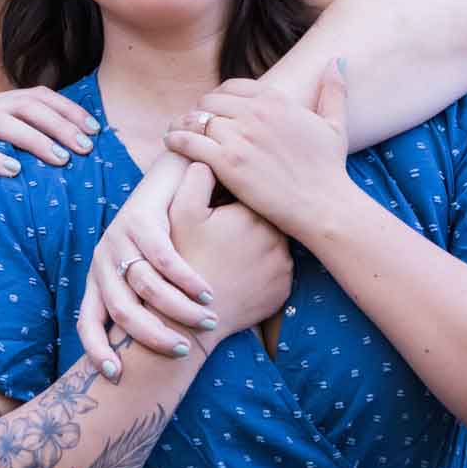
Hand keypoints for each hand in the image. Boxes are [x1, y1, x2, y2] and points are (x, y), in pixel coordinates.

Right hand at [0, 88, 99, 223]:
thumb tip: (68, 154)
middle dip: (61, 124)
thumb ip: (20, 145)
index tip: (96, 130)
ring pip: (1, 123)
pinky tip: (14, 171)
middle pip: (26, 105)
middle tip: (86, 148)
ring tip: (61, 160)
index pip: (38, 96)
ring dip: (36, 140)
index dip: (69, 110)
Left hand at [79, 156, 216, 377]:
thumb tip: (161, 353)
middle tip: (183, 350)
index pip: (86, 322)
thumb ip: (149, 306)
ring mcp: (119, 238)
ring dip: (178, 309)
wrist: (169, 177)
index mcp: (99, 279)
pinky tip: (208, 291)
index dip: (97, 351)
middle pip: (121, 311)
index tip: (117, 376)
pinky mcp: (140, 219)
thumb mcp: (148, 272)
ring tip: (206, 320)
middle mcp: (103, 260)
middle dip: (152, 336)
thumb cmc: (165, 234)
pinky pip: (164, 258)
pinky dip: (187, 279)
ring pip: (146, 286)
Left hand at [162, 64, 352, 239]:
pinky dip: (176, 140)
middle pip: (210, 101)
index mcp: (275, 100)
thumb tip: (335, 61)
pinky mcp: (227, 162)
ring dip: (183, 124)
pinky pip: (189, 141)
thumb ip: (333, 90)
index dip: (219, 97)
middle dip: (200, 112)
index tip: (213, 110)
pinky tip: (171, 144)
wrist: (324, 205)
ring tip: (176, 132)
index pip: (232, 86)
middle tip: (193, 124)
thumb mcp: (335, 124)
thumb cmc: (330, 169)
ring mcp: (239, 136)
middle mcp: (255, 112)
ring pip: (196, 119)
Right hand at [169, 166, 291, 341]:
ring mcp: (284, 264)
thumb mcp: (181, 212)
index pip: (255, 189)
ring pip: (276, 241)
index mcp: (254, 211)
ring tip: (232, 254)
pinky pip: (279, 269)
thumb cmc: (184, 258)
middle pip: (268, 215)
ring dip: (260, 242)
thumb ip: (197, 174)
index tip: (220, 207)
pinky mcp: (285, 288)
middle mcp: (277, 235)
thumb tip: (209, 152)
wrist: (192, 316)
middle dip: (250, 218)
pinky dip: (264, 268)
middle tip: (224, 233)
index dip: (235, 195)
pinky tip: (242, 272)